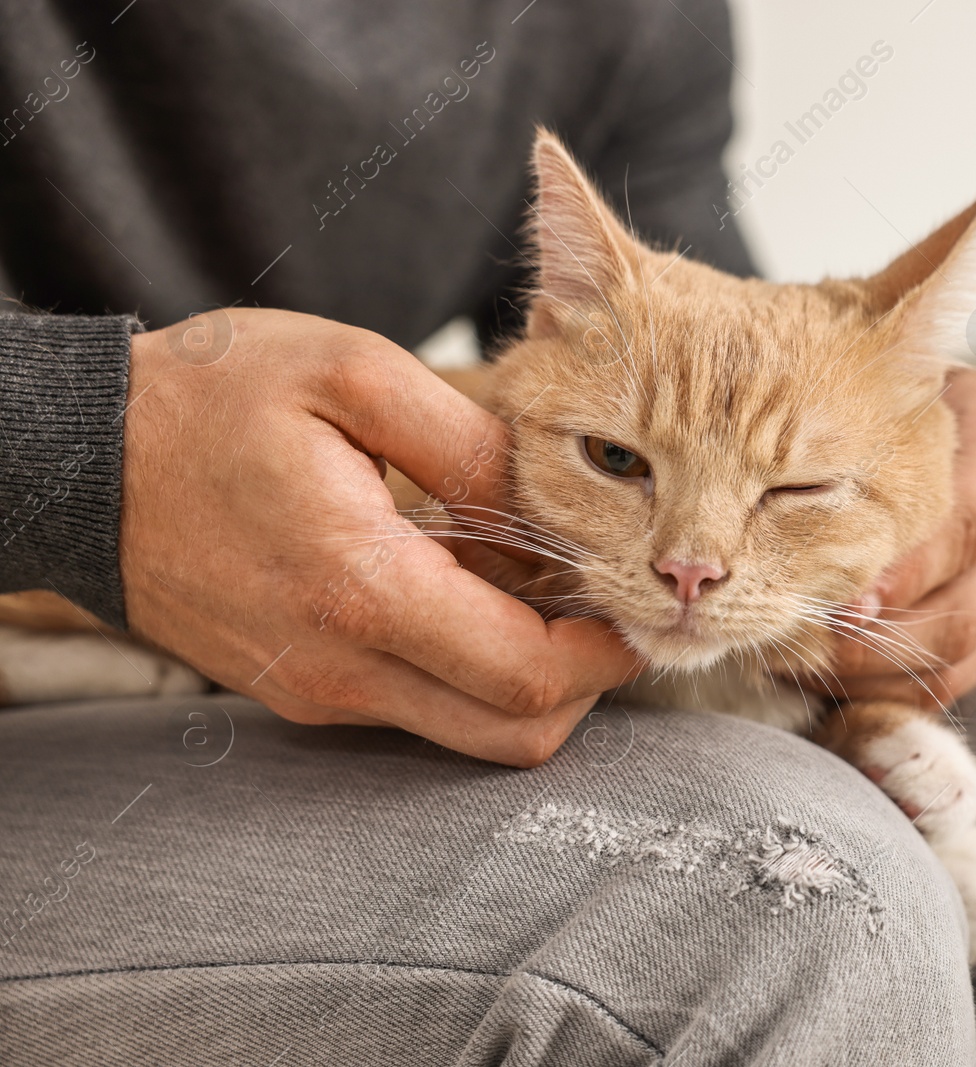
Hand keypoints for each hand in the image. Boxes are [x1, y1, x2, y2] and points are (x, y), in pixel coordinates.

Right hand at [122, 308, 641, 765]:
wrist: (79, 463)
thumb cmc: (210, 400)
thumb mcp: (350, 375)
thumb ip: (468, 441)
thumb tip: (547, 505)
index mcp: (365, 590)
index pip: (529, 677)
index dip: (605, 655)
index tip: (630, 602)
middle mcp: (343, 668)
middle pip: (514, 735)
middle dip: (585, 684)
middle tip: (603, 608)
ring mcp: (318, 691)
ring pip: (468, 732)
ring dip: (528, 678)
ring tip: (538, 588)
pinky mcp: (300, 689)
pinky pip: (416, 708)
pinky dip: (467, 669)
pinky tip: (468, 590)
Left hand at [810, 367, 975, 707]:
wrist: (908, 433)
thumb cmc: (872, 415)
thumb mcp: (866, 407)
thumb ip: (847, 445)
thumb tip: (788, 498)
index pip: (964, 524)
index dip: (905, 572)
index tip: (843, 601)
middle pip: (968, 610)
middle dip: (880, 641)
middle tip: (804, 645)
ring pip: (958, 659)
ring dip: (871, 675)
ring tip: (796, 663)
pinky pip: (944, 684)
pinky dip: (880, 693)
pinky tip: (819, 678)